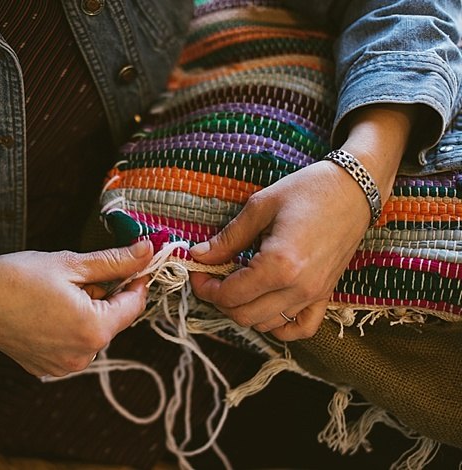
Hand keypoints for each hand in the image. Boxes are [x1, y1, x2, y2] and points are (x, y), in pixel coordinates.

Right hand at [0, 241, 152, 376]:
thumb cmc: (14, 278)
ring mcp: (64, 367)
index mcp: (92, 329)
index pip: (134, 304)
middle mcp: (83, 356)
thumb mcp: (70, 264)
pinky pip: (74, 344)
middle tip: (81, 272)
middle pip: (114, 319)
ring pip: (93, 332)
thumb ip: (114, 261)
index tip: (134, 260)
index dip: (137, 279)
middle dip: (106, 294)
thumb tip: (147, 250)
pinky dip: (70, 325)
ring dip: (88, 310)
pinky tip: (47, 309)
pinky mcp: (48, 369)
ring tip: (57, 291)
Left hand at [188, 104, 418, 340]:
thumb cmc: (307, 190)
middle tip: (212, 278)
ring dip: (244, 310)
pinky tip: (265, 305)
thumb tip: (198, 256)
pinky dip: (279, 325)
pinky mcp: (327, 295)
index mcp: (279, 265)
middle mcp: (299, 287)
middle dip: (220, 301)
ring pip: (267, 324)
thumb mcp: (259, 208)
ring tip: (236, 285)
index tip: (198, 272)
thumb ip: (227, 239)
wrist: (354, 188)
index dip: (205, 287)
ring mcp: (315, 295)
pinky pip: (301, 328)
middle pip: (244, 316)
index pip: (230, 295)